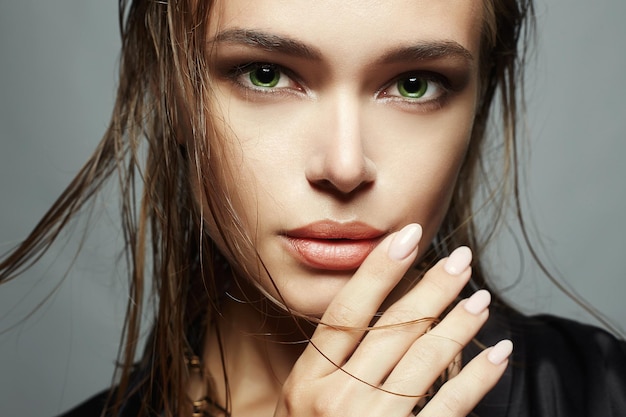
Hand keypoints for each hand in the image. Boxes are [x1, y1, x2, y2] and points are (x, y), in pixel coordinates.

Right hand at [274, 223, 511, 416]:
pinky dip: (477, 378)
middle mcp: (336, 398)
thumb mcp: (302, 399)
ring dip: (458, 325)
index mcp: (308, 380)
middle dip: (431, 289)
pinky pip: (448, 408)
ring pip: (424, 361)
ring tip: (480, 297)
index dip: (379, 271)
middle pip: (393, 330)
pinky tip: (495, 352)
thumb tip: (375, 308)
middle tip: (460, 260)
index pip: (347, 313)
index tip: (407, 237)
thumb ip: (330, 359)